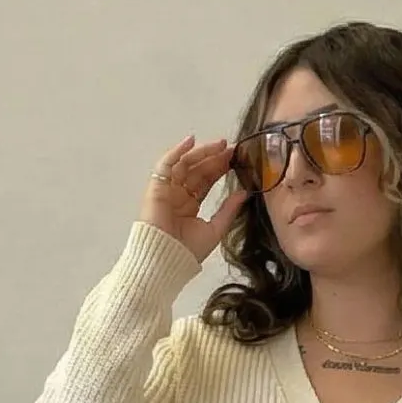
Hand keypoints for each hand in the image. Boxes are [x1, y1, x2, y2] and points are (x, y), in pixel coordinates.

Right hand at [141, 135, 248, 264]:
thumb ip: (229, 210)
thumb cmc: (187, 252)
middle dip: (215, 157)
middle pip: (197, 170)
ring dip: (202, 152)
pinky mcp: (156, 187)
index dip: (220, 168)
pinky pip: (165, 164)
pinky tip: (191, 141)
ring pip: (185, 164)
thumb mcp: (215, 229)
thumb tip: (245, 192)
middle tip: (233, 148)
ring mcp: (166, 190)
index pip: (206, 181)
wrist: (165, 261)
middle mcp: (178, 195)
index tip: (237, 158)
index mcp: (189, 205)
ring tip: (220, 145)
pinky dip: (176, 151)